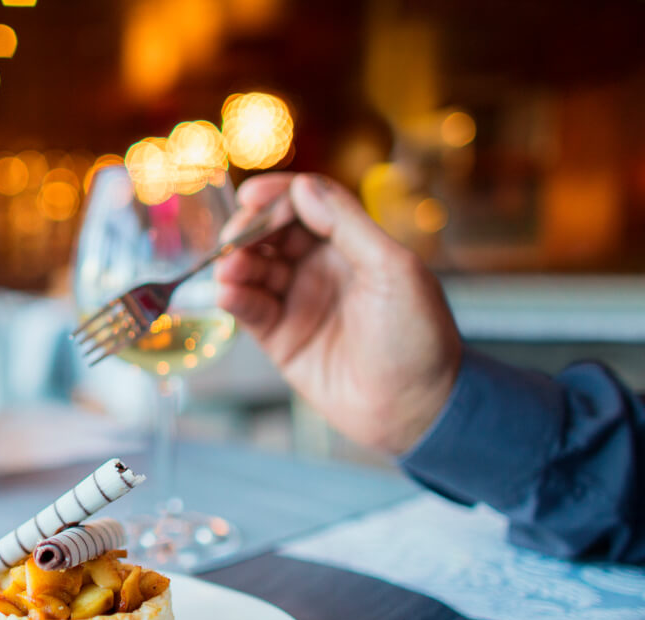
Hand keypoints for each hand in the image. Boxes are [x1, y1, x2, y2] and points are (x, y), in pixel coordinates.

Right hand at [214, 173, 461, 454]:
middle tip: (234, 238)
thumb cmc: (417, 338)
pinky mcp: (281, 338)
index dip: (278, 196)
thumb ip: (346, 224)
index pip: (308, 204)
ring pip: (256, 269)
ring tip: (229, 270)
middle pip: (273, 233)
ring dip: (237, 264)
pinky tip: (228, 293)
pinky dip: (235, 297)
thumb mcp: (392, 269)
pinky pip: (251, 309)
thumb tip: (303, 186)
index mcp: (354, 245)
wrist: (413, 409)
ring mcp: (299, 302)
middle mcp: (322, 268)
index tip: (252, 195)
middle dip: (249, 230)